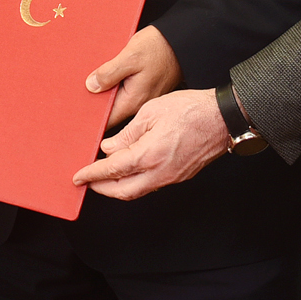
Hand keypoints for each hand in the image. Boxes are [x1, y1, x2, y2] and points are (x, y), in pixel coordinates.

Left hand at [72, 88, 224, 199]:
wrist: (222, 118)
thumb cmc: (189, 109)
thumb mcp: (150, 112)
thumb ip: (127, 133)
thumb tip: (109, 148)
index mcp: (149, 154)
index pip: (112, 170)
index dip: (93, 174)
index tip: (79, 177)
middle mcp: (160, 172)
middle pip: (123, 190)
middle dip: (102, 188)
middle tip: (87, 181)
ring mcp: (171, 177)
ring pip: (138, 190)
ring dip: (118, 187)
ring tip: (104, 178)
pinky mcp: (179, 175)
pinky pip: (151, 184)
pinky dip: (135, 182)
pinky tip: (129, 172)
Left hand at [85, 25, 182, 128]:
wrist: (182, 42)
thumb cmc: (159, 47)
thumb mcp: (131, 56)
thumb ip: (110, 73)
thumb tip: (91, 86)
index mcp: (133, 101)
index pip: (106, 119)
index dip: (89, 117)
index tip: (74, 113)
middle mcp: (137, 104)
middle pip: (108, 110)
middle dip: (92, 103)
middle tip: (75, 94)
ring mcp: (141, 98)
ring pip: (115, 100)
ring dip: (102, 92)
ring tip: (87, 82)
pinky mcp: (143, 90)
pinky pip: (123, 92)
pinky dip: (112, 85)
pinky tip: (105, 75)